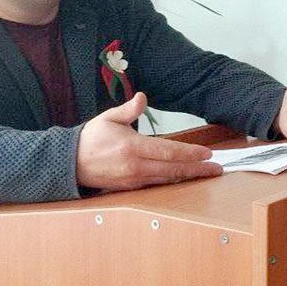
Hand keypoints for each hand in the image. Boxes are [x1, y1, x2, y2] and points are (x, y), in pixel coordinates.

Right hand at [76, 92, 222, 190]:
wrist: (70, 164)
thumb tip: (142, 97)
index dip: (189, 153)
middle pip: (173, 169)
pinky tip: (186, 177)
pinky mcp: (131, 188)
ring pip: (167, 179)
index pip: (167, 151)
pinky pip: (157, 184)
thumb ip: (129, 109)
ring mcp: (133, 180)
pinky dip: (173, 181)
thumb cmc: (91, 138)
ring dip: (188, 176)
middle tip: (217, 169)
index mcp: (132, 147)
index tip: (207, 153)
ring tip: (207, 173)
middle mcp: (135, 166)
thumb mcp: (109, 118)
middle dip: (197, 169)